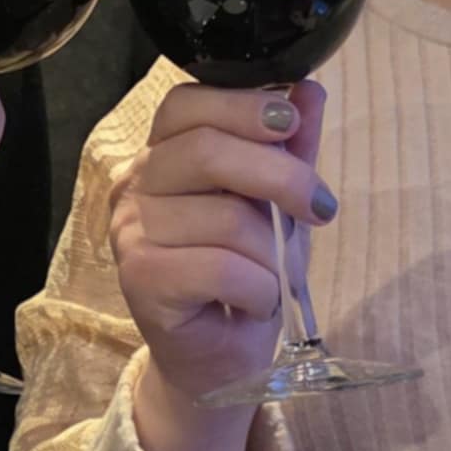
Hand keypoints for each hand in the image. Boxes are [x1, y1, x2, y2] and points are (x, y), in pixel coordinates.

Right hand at [108, 79, 332, 450]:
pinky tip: (256, 302)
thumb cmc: (245, 274)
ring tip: (275, 275)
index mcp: (161, 154)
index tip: (289, 121)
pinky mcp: (141, 279)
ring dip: (272, 253)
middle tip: (319, 207)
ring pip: (224, 217)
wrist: (218, 362)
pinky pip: (222, 267)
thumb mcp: (276, 205)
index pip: (185, 104)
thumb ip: (289, 148)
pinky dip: (259, 287)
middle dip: (279, 175)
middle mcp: (135, 185)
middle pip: (207, 151)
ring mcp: (131, 232)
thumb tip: (309, 88)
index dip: (239, 104)